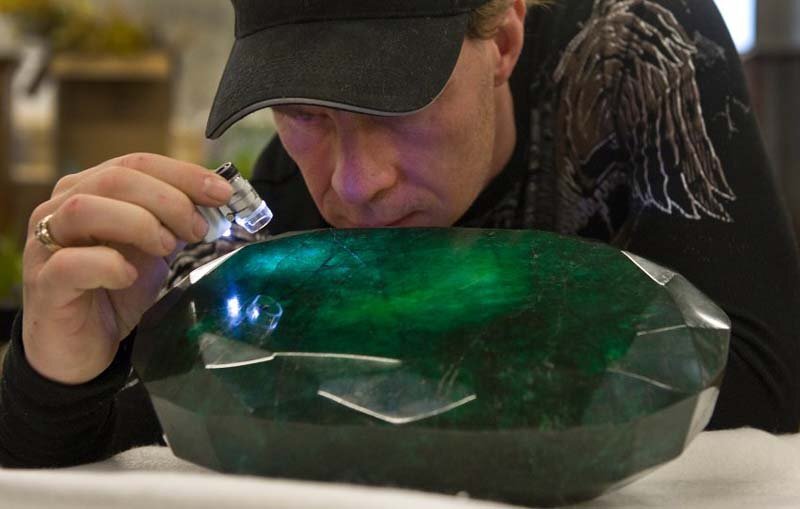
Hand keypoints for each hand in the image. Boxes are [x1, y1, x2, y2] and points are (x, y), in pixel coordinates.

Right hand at [21, 153, 232, 384]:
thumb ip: (176, 221)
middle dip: (169, 200)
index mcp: (90, 190)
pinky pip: (70, 263)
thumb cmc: (116, 291)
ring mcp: (45, 244)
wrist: (84, 347)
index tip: (222, 193)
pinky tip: (129, 277)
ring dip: (139, 223)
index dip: (183, 174)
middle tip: (198, 229)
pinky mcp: (44, 283)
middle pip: (115, 179)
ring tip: (165, 249)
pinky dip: (108, 265)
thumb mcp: (154, 249)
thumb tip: (216, 199)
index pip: (137, 163)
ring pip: (84, 209)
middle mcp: (59, 208)